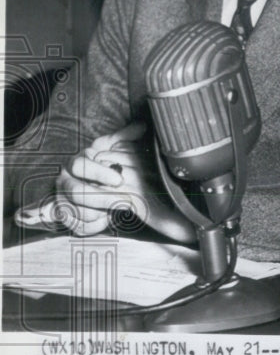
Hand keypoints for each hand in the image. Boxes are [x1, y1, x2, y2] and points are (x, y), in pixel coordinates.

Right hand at [50, 122, 194, 241]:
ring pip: (79, 212)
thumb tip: (142, 126)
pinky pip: (80, 227)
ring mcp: (62, 201)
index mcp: (74, 163)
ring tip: (119, 207)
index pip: (79, 165)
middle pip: (77, 192)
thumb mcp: (113, 149)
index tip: (120, 180)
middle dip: (104, 197)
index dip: (100, 173)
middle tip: (125, 199)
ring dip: (103, 211)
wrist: (92, 186)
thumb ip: (125, 137)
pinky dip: (97, 225)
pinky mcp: (67, 220)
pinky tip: (108, 217)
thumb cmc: (105, 167)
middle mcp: (64, 182)